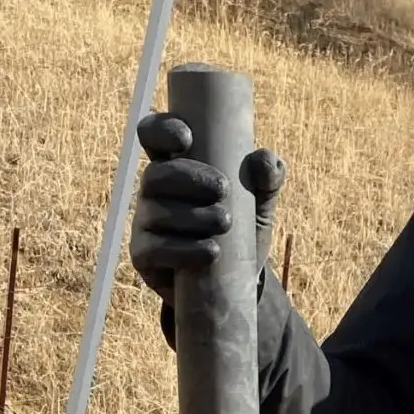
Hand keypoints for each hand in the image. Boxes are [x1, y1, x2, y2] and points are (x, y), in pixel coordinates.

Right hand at [130, 112, 285, 307]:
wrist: (233, 283)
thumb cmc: (241, 230)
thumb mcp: (260, 202)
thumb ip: (268, 178)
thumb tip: (265, 159)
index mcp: (175, 165)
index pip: (154, 135)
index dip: (163, 130)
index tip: (188, 138)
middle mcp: (154, 191)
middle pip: (155, 174)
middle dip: (189, 178)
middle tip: (223, 189)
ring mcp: (145, 224)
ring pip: (156, 212)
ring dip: (193, 216)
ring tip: (225, 223)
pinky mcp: (144, 257)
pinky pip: (154, 249)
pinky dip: (185, 250)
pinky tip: (211, 252)